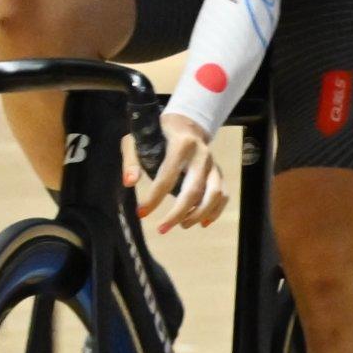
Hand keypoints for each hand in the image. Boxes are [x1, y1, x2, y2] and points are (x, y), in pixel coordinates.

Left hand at [135, 114, 228, 228]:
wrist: (185, 123)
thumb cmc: (156, 134)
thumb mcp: (136, 141)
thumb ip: (131, 161)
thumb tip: (129, 183)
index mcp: (181, 145)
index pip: (167, 177)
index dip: (154, 198)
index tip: (141, 213)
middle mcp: (201, 155)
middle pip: (195, 190)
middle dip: (178, 214)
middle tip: (162, 229)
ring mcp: (213, 164)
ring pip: (215, 195)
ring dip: (199, 214)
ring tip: (182, 225)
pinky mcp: (218, 172)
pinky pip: (223, 195)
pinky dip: (215, 211)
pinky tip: (203, 222)